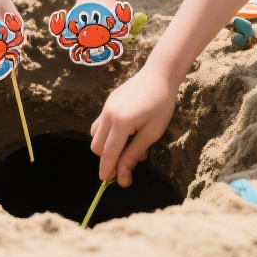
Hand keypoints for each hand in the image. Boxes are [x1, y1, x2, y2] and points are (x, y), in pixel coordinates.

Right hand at [89, 68, 177, 186]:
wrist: (158, 75)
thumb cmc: (161, 105)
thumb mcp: (152, 132)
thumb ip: (134, 153)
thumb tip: (122, 174)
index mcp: (121, 122)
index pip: (109, 153)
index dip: (108, 169)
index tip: (108, 182)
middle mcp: (108, 115)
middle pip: (97, 147)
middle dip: (107, 160)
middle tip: (126, 166)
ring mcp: (106, 107)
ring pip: (96, 136)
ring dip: (107, 147)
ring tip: (129, 146)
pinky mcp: (108, 102)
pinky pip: (100, 124)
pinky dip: (108, 135)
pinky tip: (126, 133)